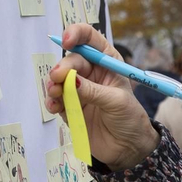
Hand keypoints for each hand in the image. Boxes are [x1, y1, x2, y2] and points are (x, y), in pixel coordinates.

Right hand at [47, 24, 158, 170]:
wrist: (127, 148)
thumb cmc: (129, 118)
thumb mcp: (116, 101)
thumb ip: (93, 90)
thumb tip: (71, 80)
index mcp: (107, 62)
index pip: (89, 39)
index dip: (76, 34)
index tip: (67, 41)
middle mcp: (91, 72)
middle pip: (71, 61)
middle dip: (62, 67)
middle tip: (57, 78)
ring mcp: (79, 89)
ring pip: (59, 80)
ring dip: (54, 84)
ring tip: (55, 94)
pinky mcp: (70, 107)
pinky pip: (56, 100)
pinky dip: (52, 101)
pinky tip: (54, 106)